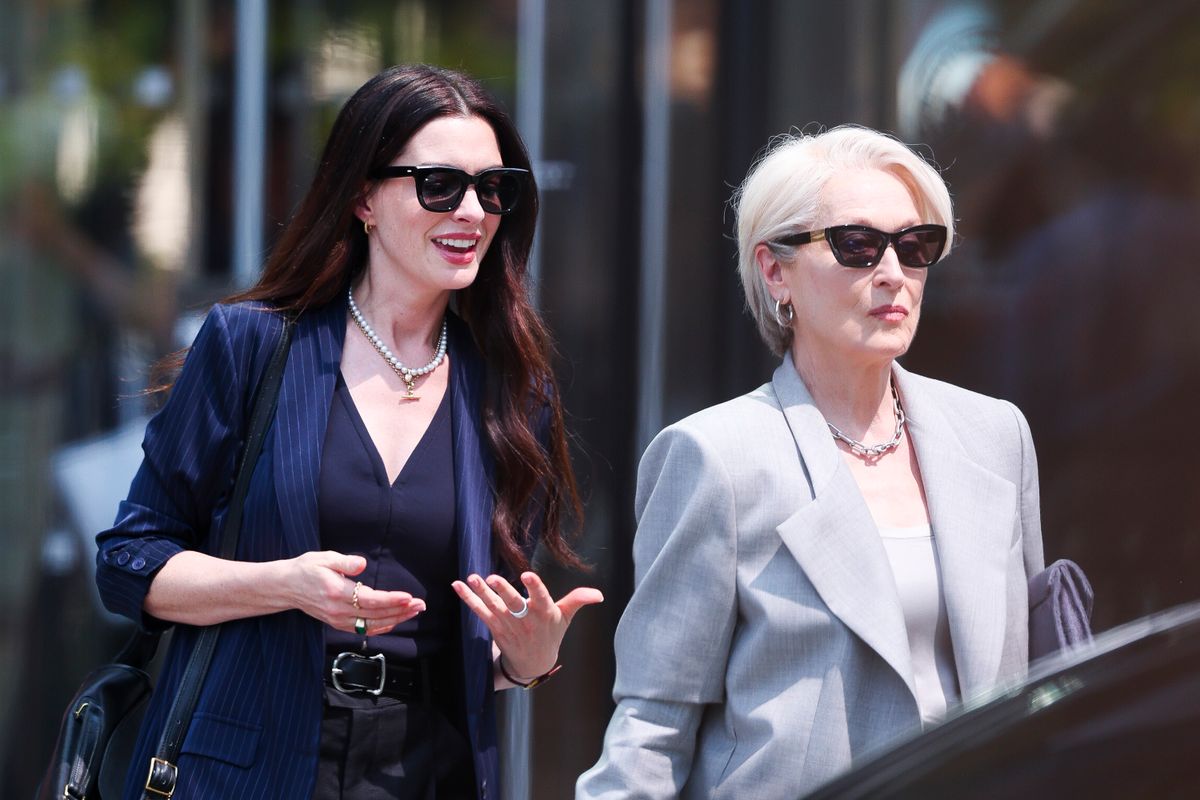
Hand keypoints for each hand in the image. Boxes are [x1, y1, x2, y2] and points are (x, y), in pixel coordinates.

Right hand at [287, 551, 424, 635]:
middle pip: (375, 615)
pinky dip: (381, 627)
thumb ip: (345, 563)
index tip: (408, 597)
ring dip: (395, 619)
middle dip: (400, 610)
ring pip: (372, 624)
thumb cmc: (306, 569)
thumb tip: (362, 564)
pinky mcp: (338, 623)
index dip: (391, 600)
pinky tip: (395, 621)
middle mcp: (338, 610)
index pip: (369, 600)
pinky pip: (363, 629)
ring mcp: (338, 620)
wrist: (286, 587)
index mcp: (336, 592)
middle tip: (420, 604)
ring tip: (414, 611)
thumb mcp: (324, 558)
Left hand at [452, 571, 602, 681]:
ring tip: (472, 578)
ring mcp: (508, 624)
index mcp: (544, 612)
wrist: (533, 662)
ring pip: (493, 606)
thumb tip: (599, 594)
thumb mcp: (566, 618)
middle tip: (492, 578)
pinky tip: (458, 586)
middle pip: (513, 603)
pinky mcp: (494, 627)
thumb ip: (578, 600)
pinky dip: (468, 599)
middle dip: (502, 591)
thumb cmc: (551, 633)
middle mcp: (525, 619)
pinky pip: (480, 611)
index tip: (527, 575)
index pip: (540, 597)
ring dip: (481, 592)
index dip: (534, 587)